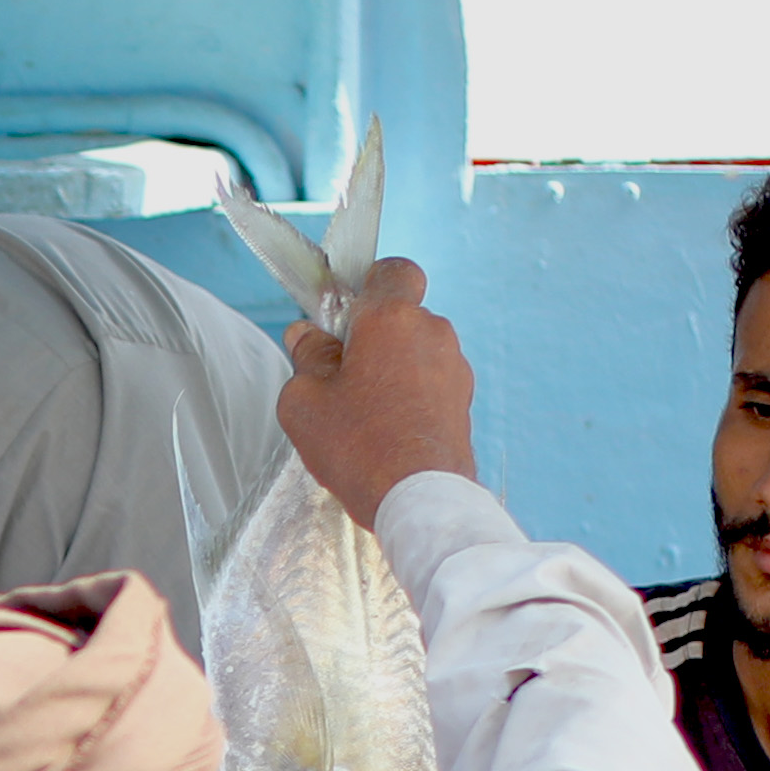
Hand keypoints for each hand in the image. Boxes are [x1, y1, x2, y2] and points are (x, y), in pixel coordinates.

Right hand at [276, 258, 478, 523]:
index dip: (369, 285)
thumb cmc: (359, 446)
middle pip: (400, 318)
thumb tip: (305, 337)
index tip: (346, 315)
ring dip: (392, 370)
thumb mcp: (304, 402)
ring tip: (363, 414)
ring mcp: (454, 368)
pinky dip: (411, 397)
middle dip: (372, 338)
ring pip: (416, 353)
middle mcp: (432, 333)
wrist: (419, 500)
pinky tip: (387, 433)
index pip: (393, 270)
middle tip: (340, 374)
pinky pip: (431, 384)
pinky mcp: (464, 402)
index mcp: (391, 318)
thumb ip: (305, 358)